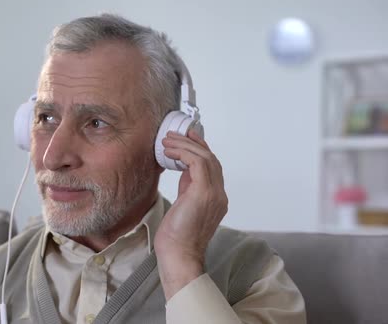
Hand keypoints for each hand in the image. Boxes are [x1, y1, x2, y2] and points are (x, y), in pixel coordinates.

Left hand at [154, 129, 227, 299]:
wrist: (179, 255)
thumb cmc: (177, 236)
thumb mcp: (184, 205)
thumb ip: (188, 187)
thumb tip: (184, 168)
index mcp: (217, 198)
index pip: (213, 167)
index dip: (200, 149)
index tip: (187, 138)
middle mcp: (220, 195)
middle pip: (211, 159)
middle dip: (193, 143)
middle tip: (176, 134)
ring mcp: (214, 194)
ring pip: (205, 158)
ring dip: (185, 145)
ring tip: (167, 141)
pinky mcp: (203, 193)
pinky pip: (197, 163)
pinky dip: (183, 153)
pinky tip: (169, 152)